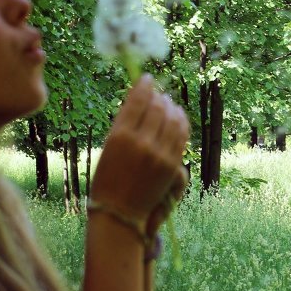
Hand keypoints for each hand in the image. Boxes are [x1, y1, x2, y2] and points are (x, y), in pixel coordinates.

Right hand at [90, 75, 188, 225]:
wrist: (120, 212)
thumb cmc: (108, 178)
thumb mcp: (109, 146)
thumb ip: (125, 123)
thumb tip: (142, 97)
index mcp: (119, 136)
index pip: (138, 100)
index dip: (144, 85)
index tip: (147, 79)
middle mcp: (141, 143)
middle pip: (157, 107)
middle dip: (159, 97)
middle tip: (158, 95)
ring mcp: (159, 155)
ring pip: (173, 119)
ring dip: (172, 107)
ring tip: (169, 105)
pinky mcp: (172, 165)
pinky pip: (181, 135)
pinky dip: (181, 122)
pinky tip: (177, 118)